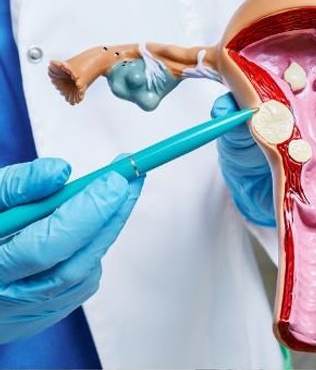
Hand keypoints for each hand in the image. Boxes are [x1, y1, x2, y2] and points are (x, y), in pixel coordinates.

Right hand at [0, 158, 142, 343]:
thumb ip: (15, 186)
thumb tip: (60, 171)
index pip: (44, 248)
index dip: (84, 214)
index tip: (114, 180)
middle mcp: (6, 304)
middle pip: (73, 268)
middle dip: (108, 219)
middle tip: (129, 179)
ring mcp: (24, 316)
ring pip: (82, 277)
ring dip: (104, 232)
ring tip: (115, 193)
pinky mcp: (40, 317)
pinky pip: (79, 283)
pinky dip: (90, 250)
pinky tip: (89, 225)